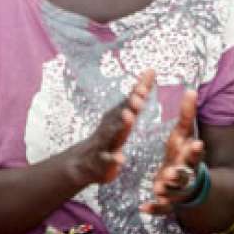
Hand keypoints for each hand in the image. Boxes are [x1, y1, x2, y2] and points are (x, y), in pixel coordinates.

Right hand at [67, 70, 151, 186]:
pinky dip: (113, 160)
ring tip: (128, 118)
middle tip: (139, 96)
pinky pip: (107, 162)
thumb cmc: (108, 134)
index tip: (148, 78)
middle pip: (121, 115)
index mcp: (118, 116)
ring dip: (121, 127)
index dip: (139, 91)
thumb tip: (151, 70)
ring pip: (113, 135)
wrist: (81, 162)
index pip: (131, 101)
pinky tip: (120, 159)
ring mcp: (104, 145)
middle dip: (130, 106)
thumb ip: (138, 94)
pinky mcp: (101, 164)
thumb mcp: (123, 112)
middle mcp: (110, 127)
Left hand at [141, 83, 205, 214]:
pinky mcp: (168, 202)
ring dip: (168, 190)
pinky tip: (144, 208)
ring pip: (175, 191)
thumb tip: (190, 90)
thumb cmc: (183, 153)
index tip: (196, 144)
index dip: (195, 150)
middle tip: (170, 172)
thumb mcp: (185, 134)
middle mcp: (186, 173)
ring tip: (159, 188)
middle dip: (179, 172)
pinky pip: (162, 208)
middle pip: (186, 174)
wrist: (191, 183)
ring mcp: (178, 189)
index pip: (195, 153)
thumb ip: (187, 115)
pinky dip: (154, 208)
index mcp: (189, 157)